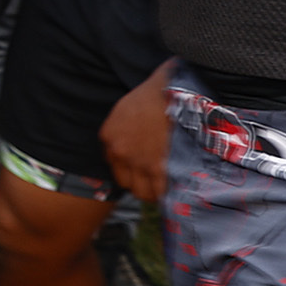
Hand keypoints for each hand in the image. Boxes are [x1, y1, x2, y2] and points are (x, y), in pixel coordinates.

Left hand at [100, 58, 175, 201]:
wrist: (176, 91)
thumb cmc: (158, 91)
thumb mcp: (130, 104)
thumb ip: (127, 121)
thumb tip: (138, 124)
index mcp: (109, 134)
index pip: (112, 160)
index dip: (128, 164)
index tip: (140, 164)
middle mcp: (119, 151)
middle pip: (124, 180)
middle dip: (139, 180)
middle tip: (153, 178)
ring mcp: (139, 162)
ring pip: (141, 192)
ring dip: (152, 190)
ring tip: (165, 187)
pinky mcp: (159, 169)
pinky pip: (159, 192)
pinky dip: (167, 194)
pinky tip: (176, 189)